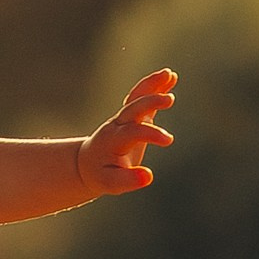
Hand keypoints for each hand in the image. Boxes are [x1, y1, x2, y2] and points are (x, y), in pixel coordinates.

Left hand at [76, 69, 176, 195]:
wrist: (87, 163)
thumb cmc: (101, 174)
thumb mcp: (111, 184)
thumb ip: (128, 181)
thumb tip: (148, 176)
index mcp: (114, 140)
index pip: (134, 132)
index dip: (150, 134)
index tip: (169, 141)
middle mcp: (118, 125)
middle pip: (133, 108)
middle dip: (150, 102)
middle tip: (170, 99)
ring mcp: (124, 118)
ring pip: (136, 97)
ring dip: (152, 85)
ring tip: (170, 74)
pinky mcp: (132, 116)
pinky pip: (141, 97)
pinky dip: (154, 86)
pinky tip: (170, 77)